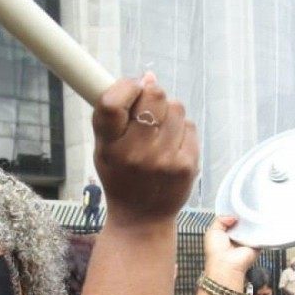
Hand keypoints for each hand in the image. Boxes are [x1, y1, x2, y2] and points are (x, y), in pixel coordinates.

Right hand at [92, 73, 197, 224]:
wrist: (142, 218)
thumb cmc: (121, 178)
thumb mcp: (104, 148)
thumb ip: (117, 113)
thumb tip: (149, 76)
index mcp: (110, 147)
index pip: (112, 101)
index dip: (126, 87)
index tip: (132, 89)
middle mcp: (136, 153)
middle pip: (153, 95)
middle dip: (152, 96)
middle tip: (148, 111)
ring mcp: (165, 159)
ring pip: (176, 107)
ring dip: (169, 113)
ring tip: (160, 133)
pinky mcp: (187, 164)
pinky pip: (189, 126)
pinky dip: (182, 130)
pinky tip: (172, 147)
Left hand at [202, 215, 258, 285]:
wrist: (227, 264)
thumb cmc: (216, 251)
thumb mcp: (212, 231)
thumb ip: (220, 220)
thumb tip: (233, 216)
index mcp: (225, 235)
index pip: (232, 221)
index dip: (234, 214)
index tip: (238, 206)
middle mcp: (237, 238)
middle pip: (243, 223)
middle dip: (244, 217)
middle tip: (245, 209)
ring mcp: (247, 241)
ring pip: (252, 227)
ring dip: (252, 221)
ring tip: (252, 214)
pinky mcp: (256, 244)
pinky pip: (260, 234)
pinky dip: (260, 228)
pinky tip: (259, 222)